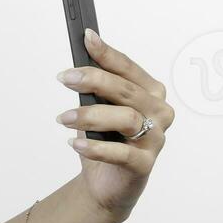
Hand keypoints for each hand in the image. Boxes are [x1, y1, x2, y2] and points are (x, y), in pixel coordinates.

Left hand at [55, 28, 174, 220]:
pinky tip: (74, 144)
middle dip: (94, 80)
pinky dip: (95, 148)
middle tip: (66, 78)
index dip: (107, 54)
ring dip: (90, 115)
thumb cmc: (105, 142)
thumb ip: (95, 91)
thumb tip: (76, 67)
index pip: (128, 69)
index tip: (86, 38)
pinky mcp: (145, 165)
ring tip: (62, 119)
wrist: (106, 184)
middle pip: (126, 90)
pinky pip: (121, 154)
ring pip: (125, 118)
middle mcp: (159, 113)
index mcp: (151, 93)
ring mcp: (156, 139)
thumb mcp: (98, 110)